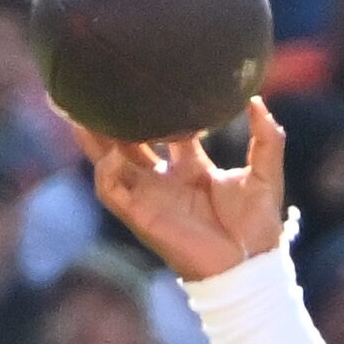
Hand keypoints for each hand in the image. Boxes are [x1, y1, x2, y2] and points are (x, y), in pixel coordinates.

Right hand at [83, 93, 290, 283]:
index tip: (149, 77)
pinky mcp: (141, 216)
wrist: (249, 266)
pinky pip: (111, 191)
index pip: (164, 130)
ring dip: (92, 138)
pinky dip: (106, 172)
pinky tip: (111, 155)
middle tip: (96, 83)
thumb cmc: (258, 228)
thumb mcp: (266, 175)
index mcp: (191, 168)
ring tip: (75, 108)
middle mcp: (165, 180)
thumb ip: (267, 138)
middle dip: (110, 117)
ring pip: (109, 161)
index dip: (155, 106)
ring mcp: (150, 197)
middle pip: (127, 141)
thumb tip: (257, 100)